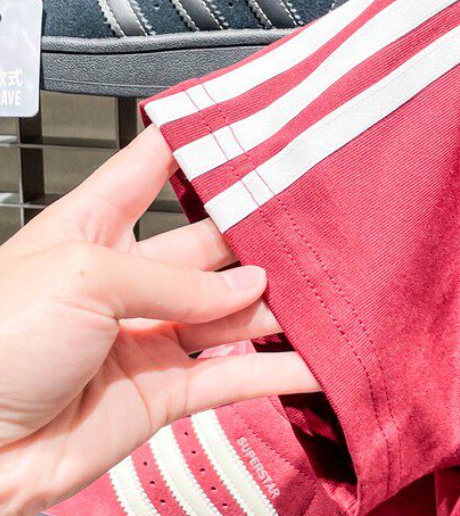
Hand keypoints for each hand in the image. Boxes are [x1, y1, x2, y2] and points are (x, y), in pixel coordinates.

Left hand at [0, 126, 318, 515]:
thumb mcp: (83, 278)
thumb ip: (173, 281)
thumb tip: (246, 288)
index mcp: (90, 230)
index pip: (148, 169)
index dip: (194, 144)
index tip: (243, 125)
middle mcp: (126, 279)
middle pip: (207, 244)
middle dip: (254, 234)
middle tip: (307, 220)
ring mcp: (150, 335)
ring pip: (230, 311)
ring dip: (275, 305)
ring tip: (321, 290)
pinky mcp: (165, 390)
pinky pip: (233, 375)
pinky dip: (276, 371)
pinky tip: (313, 361)